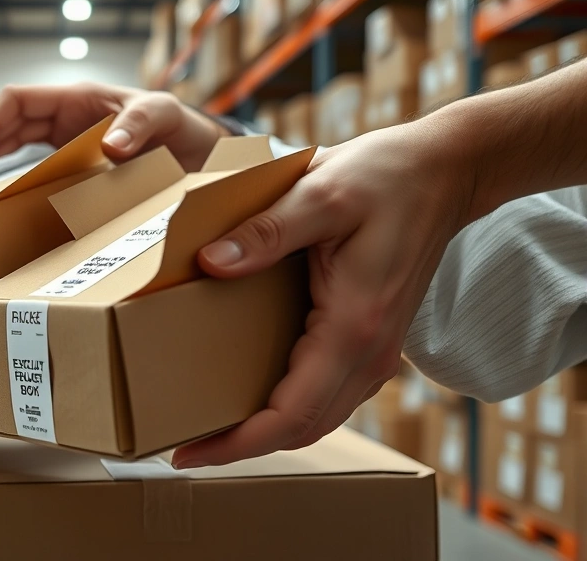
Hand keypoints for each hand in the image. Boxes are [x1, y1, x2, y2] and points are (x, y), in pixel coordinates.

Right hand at [0, 83, 226, 171]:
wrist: (200, 155)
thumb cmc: (181, 126)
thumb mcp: (165, 113)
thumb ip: (140, 123)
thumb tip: (108, 147)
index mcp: (79, 99)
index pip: (18, 100)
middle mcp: (68, 121)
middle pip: (10, 127)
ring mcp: (70, 147)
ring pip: (19, 152)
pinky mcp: (78, 171)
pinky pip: (40, 173)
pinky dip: (22, 185)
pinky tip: (13, 206)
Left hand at [171, 121, 474, 467]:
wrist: (442, 173)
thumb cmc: (385, 179)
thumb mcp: (320, 194)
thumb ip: (265, 231)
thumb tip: (211, 262)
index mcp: (354, 326)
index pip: (290, 413)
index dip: (237, 442)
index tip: (188, 452)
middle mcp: (369, 353)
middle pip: (302, 430)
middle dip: (241, 447)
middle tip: (182, 449)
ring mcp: (375, 351)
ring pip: (316, 419)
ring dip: (264, 433)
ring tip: (208, 429)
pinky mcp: (371, 341)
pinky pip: (326, 396)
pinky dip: (287, 410)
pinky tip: (251, 396)